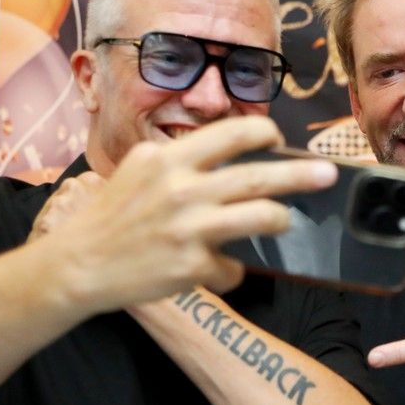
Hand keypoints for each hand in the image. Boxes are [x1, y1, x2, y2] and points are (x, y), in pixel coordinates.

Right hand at [41, 116, 337, 310]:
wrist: (76, 265)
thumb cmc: (109, 216)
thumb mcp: (137, 170)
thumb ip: (179, 159)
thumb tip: (227, 151)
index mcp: (169, 159)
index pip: (233, 133)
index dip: (263, 133)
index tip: (277, 139)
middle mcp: (183, 189)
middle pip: (260, 176)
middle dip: (301, 174)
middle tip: (327, 174)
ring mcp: (190, 229)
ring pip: (262, 218)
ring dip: (279, 220)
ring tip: (281, 222)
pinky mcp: (192, 266)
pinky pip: (233, 268)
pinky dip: (228, 271)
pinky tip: (214, 271)